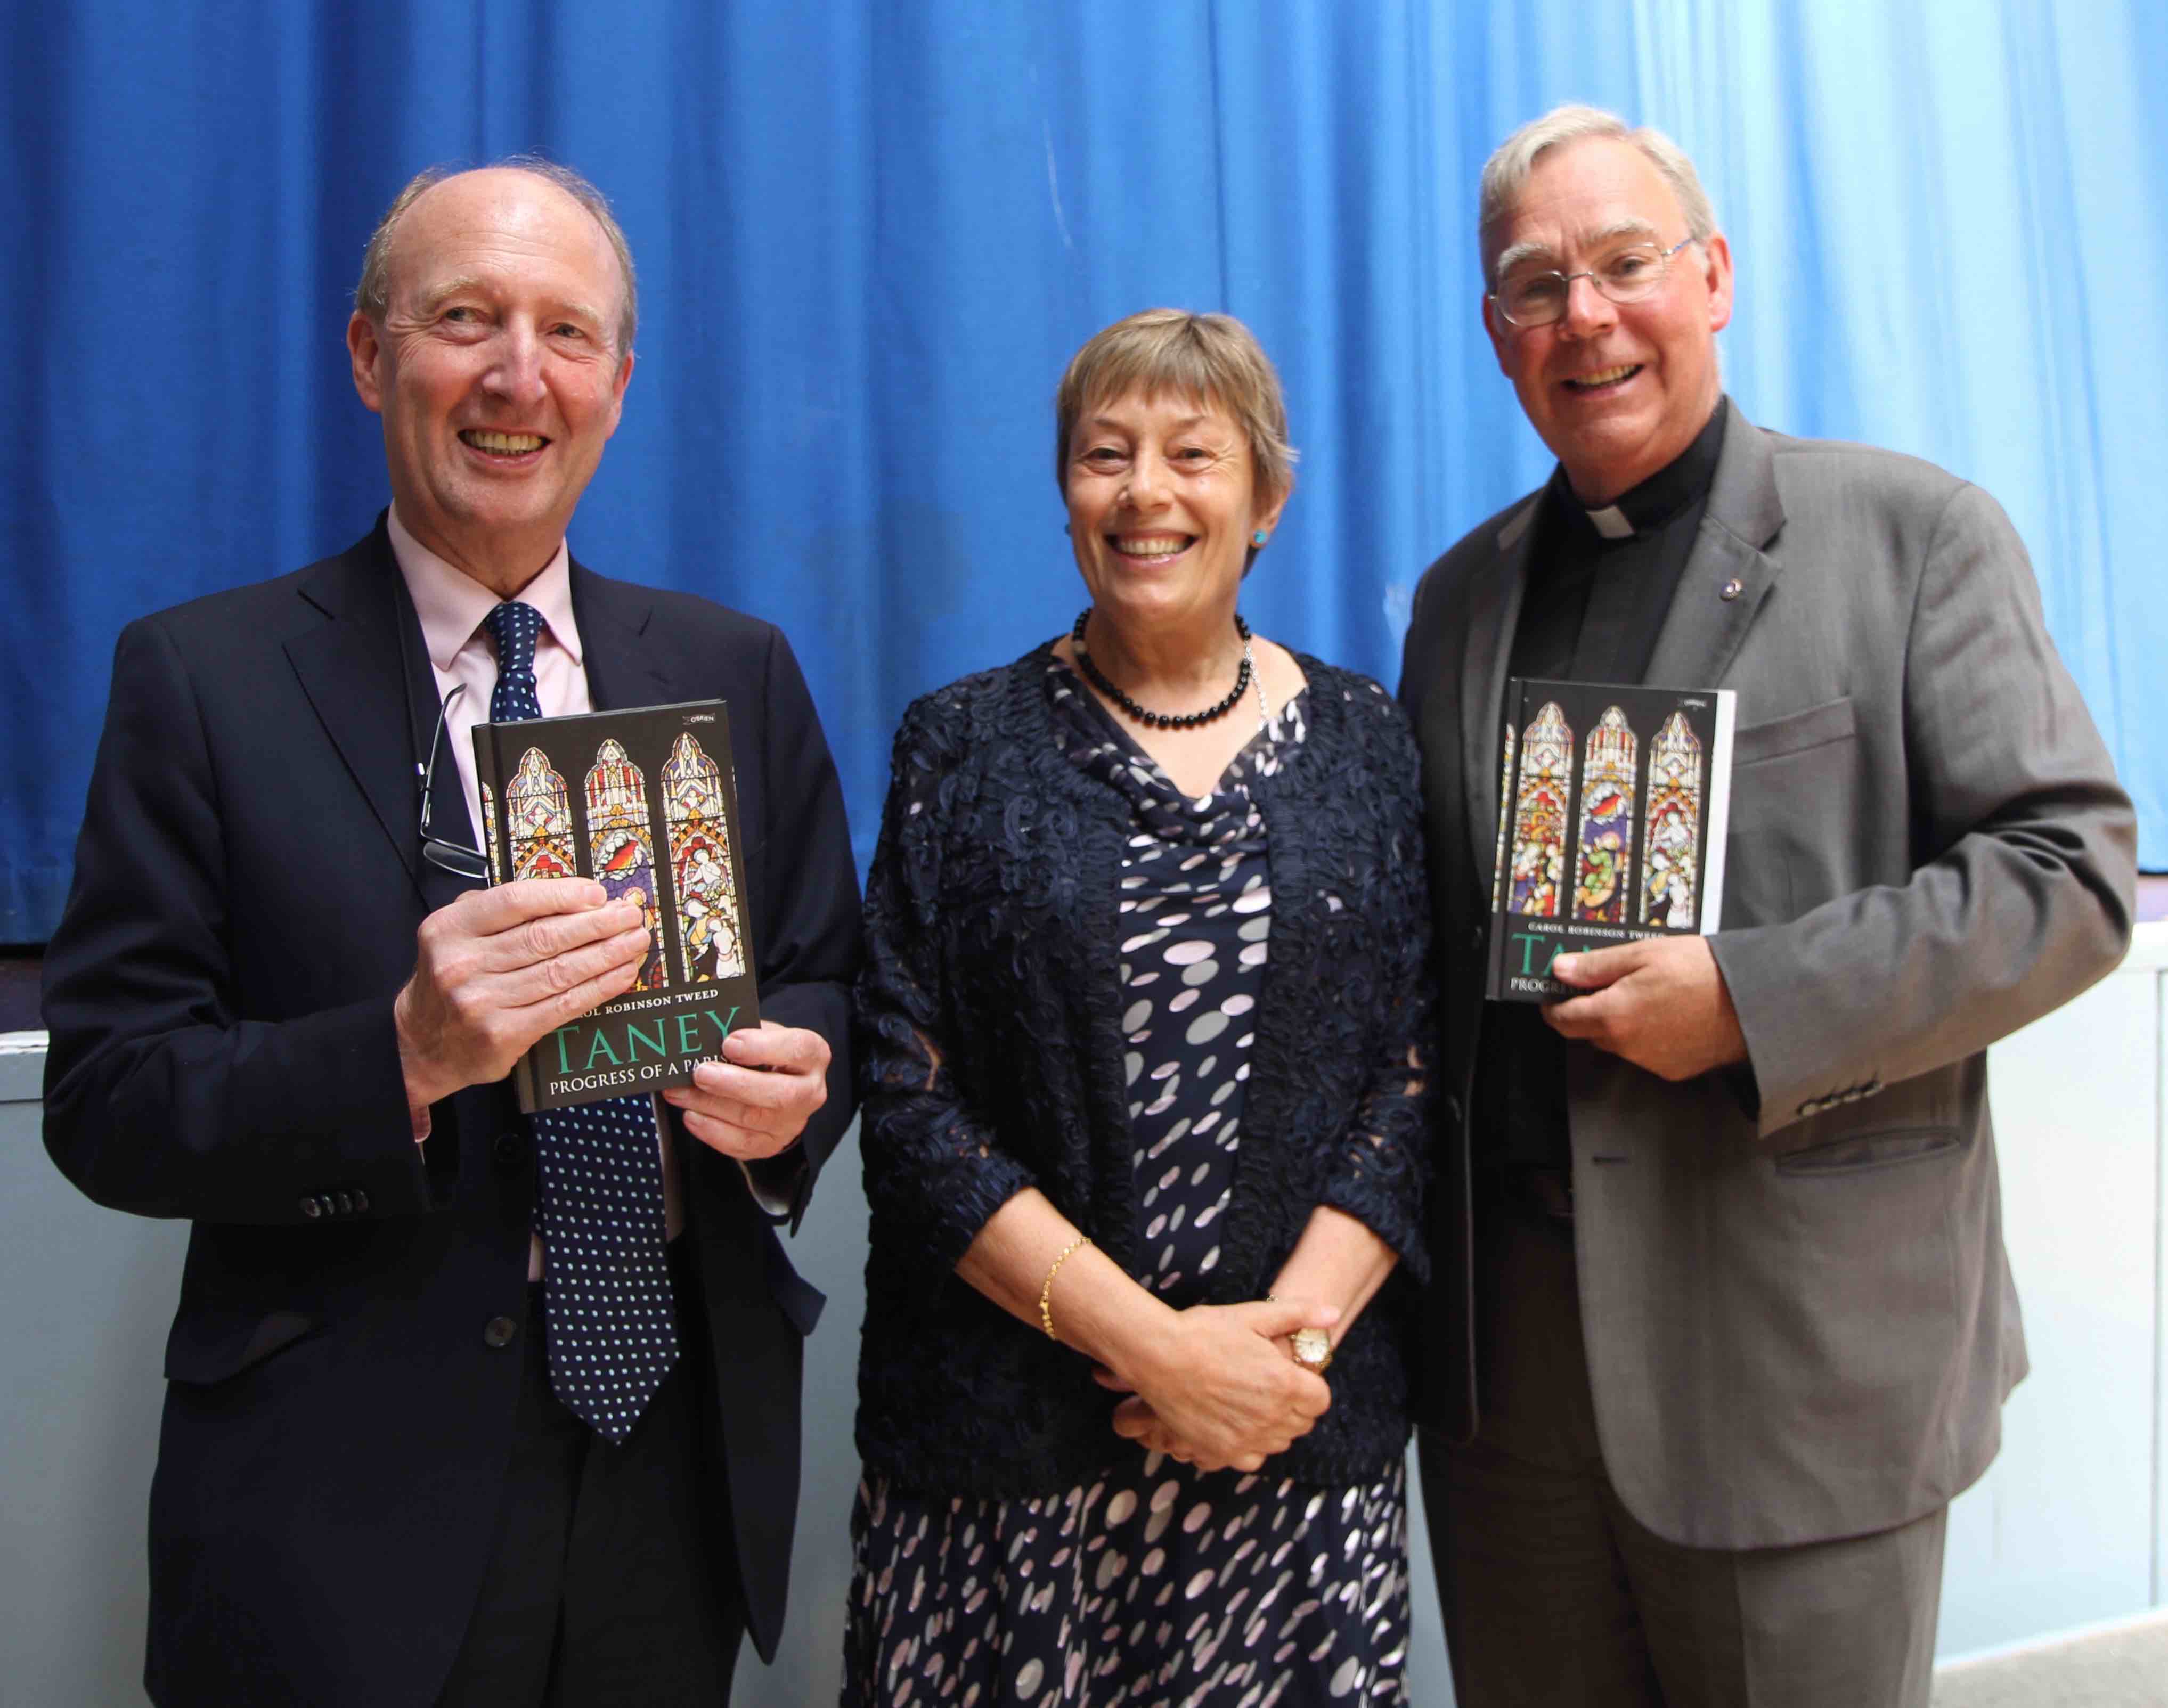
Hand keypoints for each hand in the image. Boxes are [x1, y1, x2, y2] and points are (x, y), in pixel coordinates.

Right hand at [395, 879, 649, 1115]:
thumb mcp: (457, 933)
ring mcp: (482, 1002)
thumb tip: (570, 896)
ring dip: (607, 954)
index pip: (515, 902)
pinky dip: (599, 988)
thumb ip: (498, 910)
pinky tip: (622, 974)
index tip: (598, 893)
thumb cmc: (452, 979)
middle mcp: (462, 965)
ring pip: (560, 971)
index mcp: (450, 929)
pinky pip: (563, 1005)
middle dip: (598, 924)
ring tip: (636, 940)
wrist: (422, 1043)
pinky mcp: (503, 1035)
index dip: (563, 895)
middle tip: (631, 914)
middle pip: (545, 937)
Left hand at [661, 1019, 829, 1161]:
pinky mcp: (771, 1144)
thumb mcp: (760, 1032)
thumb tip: (704, 1036)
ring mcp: (793, 1122)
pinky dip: (712, 1131)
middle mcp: (810, 1091)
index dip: (763, 1048)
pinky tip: (691, 1116)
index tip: (729, 1043)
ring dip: (710, 1106)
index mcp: (812, 1055)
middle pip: (780, 1095)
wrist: (774, 1080)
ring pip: (753, 1120)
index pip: (797, 1050)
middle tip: (700, 1073)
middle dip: (734, 1084)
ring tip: (679, 1092)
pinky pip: (742, 1145)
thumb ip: (740, 1032)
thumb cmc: (764, 1051)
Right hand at [1094, 1297, 1336, 1472]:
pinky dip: (1249, 1446)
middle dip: (1294, 1407)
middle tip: (1268, 1387)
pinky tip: (1235, 1424)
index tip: (1292, 1378)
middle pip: (1302, 1424)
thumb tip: (1334, 1312)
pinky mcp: (1222, 1451)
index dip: (1309, 1388)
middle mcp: (1271, 1416)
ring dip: (1273, 1427)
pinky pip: (1252, 1459)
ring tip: (1250, 1403)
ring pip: (1279, 1443)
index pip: (1320, 1400)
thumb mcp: (1253, 1315)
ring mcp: (1246, 1437)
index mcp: (1284, 1383)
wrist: (1158, 1356)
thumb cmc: (1204, 1332)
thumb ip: (1298, 1314)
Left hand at [1542, 935, 1746, 1079]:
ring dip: (1622, 1023)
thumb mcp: (1643, 954)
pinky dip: (1649, 1036)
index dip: (1554, 1007)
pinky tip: (1669, 1013)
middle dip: (1593, 1011)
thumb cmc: (1701, 972)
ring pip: (1620, 1043)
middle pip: (1591, 1032)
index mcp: (1613, 1016)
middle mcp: (1628, 1046)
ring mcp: (1652, 1062)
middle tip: (1611, 984)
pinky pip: (1647, 1053)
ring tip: (1650, 994)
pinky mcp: (1674, 1070)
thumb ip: (1596, 966)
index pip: (1563, 1021)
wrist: (1754, 1000)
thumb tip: (1560, 971)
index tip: (1555, 995)